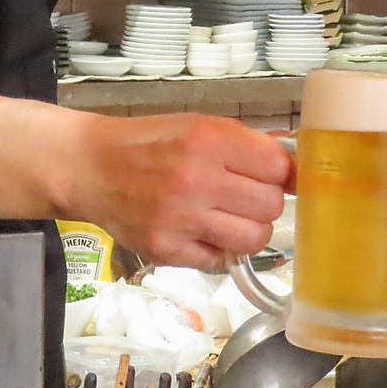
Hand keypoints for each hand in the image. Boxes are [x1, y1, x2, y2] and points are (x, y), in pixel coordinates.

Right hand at [68, 113, 293, 270]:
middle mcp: (196, 179)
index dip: (278, 172)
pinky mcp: (166, 250)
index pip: (278, 167)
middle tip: (242, 195)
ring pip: (254, 239)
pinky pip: (220, 261)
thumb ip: (244, 144)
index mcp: (207, 139)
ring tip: (225, 216)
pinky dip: (216, 250)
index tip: (268, 175)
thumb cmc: (147, 142)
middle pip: (271, 205)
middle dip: (262, 201)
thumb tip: (295, 166)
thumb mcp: (196, 126)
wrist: (90, 167)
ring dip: (247, 229)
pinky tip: (199, 231)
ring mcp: (181, 218)